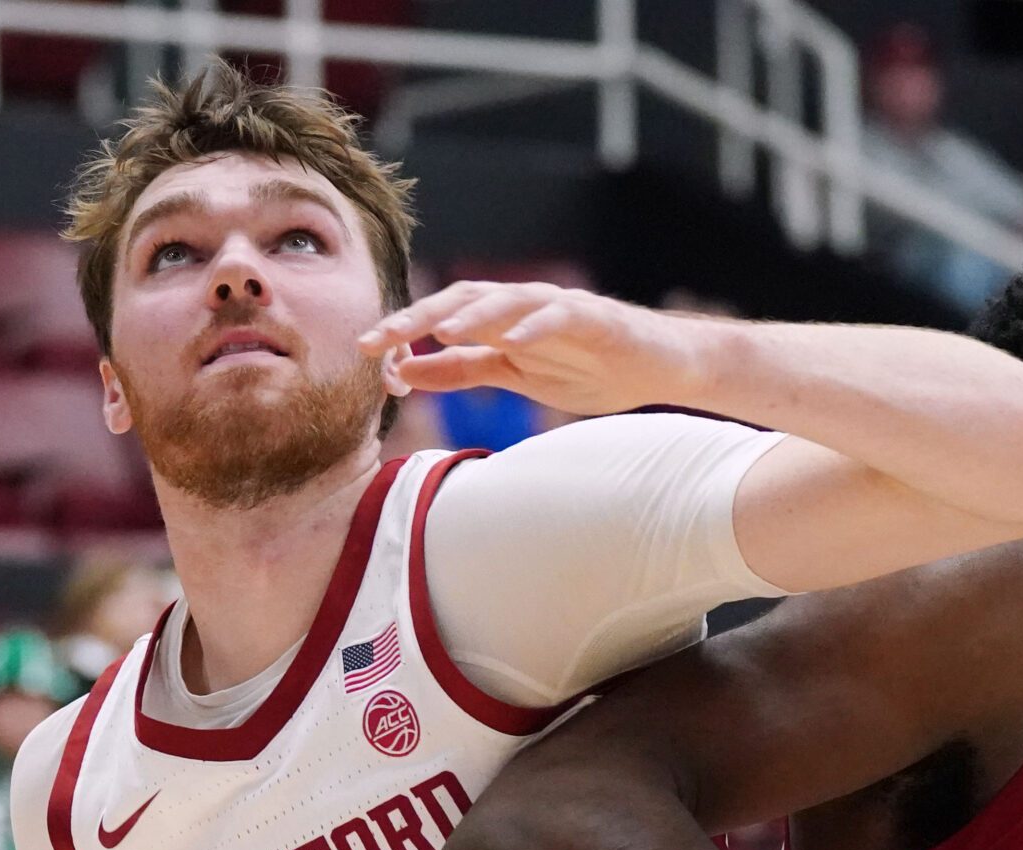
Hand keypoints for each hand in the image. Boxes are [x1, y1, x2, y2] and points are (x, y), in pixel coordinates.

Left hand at [360, 282, 709, 416]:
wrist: (658, 367)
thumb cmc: (587, 367)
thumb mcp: (512, 376)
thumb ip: (462, 370)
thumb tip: (404, 372)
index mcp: (499, 321)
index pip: (441, 318)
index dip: (402, 330)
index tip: (363, 349)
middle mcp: (522, 306)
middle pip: (463, 301)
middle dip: (419, 317)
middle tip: (380, 336)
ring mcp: (559, 307)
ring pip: (506, 301)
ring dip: (471, 315)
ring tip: (438, 330)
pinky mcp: (596, 318)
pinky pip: (560, 317)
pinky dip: (534, 326)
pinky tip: (511, 341)